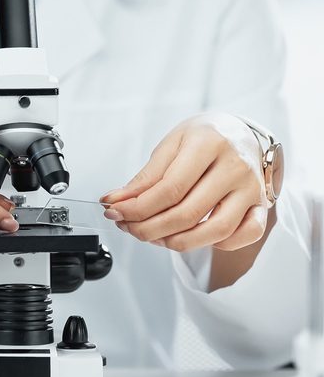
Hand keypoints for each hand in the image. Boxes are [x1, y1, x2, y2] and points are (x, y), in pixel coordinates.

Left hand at [100, 113, 268, 252]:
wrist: (241, 132)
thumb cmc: (202, 138)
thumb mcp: (170, 145)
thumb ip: (145, 176)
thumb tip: (115, 201)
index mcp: (209, 143)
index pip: (169, 189)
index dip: (137, 207)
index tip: (114, 212)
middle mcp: (235, 167)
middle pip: (188, 213)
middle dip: (149, 228)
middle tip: (128, 227)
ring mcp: (252, 188)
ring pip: (216, 231)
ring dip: (177, 242)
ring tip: (152, 236)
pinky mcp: (262, 205)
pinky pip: (245, 235)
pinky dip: (217, 244)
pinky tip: (194, 235)